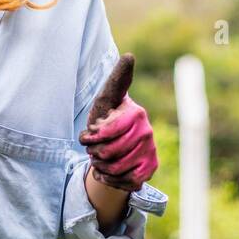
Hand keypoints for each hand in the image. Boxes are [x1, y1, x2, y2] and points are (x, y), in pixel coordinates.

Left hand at [79, 53, 157, 191]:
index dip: (89, 138)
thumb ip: (115, 80)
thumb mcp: (105, 98)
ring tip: (99, 160)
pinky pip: (126, 183)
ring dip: (100, 167)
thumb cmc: (106, 117)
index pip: (103, 134)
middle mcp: (147, 132)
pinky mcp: (150, 170)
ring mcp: (151, 152)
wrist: (115, 144)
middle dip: (93, 153)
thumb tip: (129, 56)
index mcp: (136, 113)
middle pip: (108, 153)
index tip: (87, 135)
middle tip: (93, 149)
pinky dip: (111, 180)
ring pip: (116, 169)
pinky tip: (108, 173)